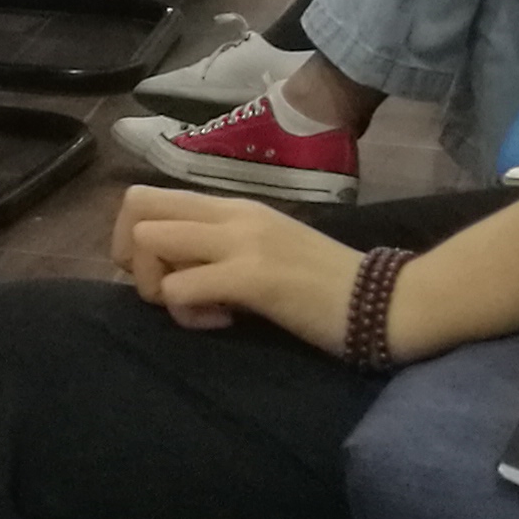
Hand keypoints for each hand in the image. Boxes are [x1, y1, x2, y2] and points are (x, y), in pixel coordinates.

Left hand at [112, 185, 358, 351]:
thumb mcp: (263, 253)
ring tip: (198, 309)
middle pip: (136, 208)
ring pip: (149, 242)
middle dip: (133, 258)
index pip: (147, 197)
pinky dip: (186, 314)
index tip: (166, 274)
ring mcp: (242, 242)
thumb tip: (174, 270)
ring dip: (157, 286)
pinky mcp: (253, 277)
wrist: (385, 302)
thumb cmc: (325, 285)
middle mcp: (232, 214)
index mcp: (233, 207)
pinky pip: (180, 288)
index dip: (135, 239)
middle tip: (169, 291)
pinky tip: (223, 321)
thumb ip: (219, 250)